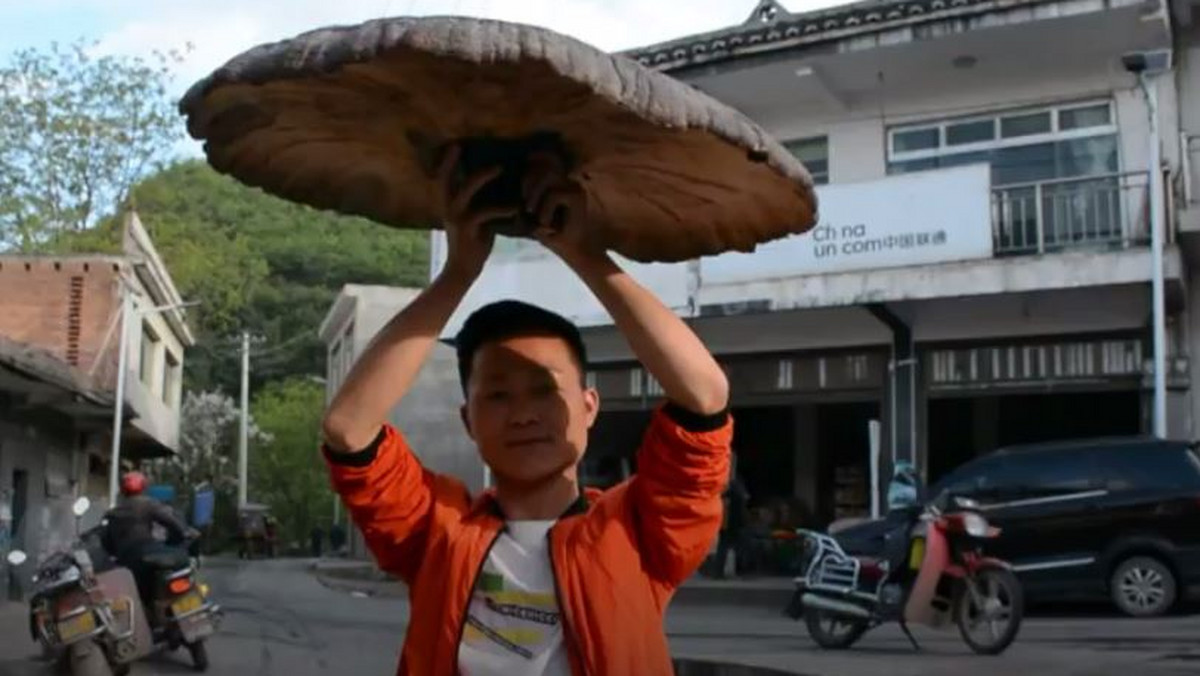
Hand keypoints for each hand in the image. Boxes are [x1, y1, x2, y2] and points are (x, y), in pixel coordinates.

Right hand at [435, 144, 516, 278]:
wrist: (463, 269)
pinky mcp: (467, 228)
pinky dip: (502, 209)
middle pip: (446, 178)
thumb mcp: (476, 220)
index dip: (447, 162)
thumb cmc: (473, 243)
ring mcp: (457, 218)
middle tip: (463, 145)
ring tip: (499, 168)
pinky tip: (515, 209)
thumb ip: (480, 203)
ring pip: (467, 190)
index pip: (443, 179)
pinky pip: (485, 213)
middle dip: (453, 161)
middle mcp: (449, 208)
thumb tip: (497, 187)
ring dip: (483, 177)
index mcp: (450, 205)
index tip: (454, 145)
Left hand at [522, 153, 604, 267]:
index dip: (528, 171)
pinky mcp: (577, 197)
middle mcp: (568, 181)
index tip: (522, 194)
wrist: (576, 252)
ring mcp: (574, 187)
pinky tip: (545, 223)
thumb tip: (513, 190)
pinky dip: (546, 209)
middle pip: (543, 165)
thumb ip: (527, 201)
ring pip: (548, 176)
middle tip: (526, 206)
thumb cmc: (553, 235)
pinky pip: (554, 194)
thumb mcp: (534, 216)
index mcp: (559, 182)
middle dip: (528, 182)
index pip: (541, 160)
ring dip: (535, 195)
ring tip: (532, 213)